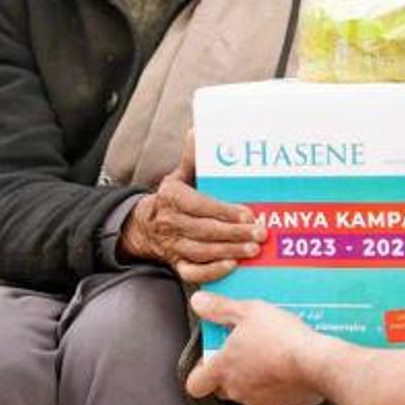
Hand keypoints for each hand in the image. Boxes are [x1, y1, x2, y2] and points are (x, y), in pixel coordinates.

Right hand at [119, 130, 264, 282]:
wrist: (145, 227)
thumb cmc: (174, 199)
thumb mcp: (179, 175)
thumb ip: (193, 158)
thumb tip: (197, 131)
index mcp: (172, 198)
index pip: (199, 205)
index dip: (223, 211)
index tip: (247, 214)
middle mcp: (170, 223)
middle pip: (204, 230)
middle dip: (234, 233)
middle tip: (260, 233)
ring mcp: (173, 246)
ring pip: (201, 251)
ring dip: (229, 251)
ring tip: (253, 250)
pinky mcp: (177, 264)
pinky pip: (192, 272)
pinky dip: (211, 271)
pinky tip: (231, 266)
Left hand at [186, 292, 324, 404]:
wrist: (317, 362)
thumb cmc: (282, 337)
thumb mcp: (249, 310)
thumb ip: (221, 308)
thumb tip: (199, 302)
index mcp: (223, 368)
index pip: (195, 383)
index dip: (200, 371)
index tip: (212, 356)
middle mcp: (237, 389)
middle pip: (223, 387)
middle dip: (231, 370)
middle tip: (246, 349)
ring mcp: (259, 401)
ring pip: (248, 391)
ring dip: (255, 377)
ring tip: (272, 354)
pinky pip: (272, 397)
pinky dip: (277, 385)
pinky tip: (288, 367)